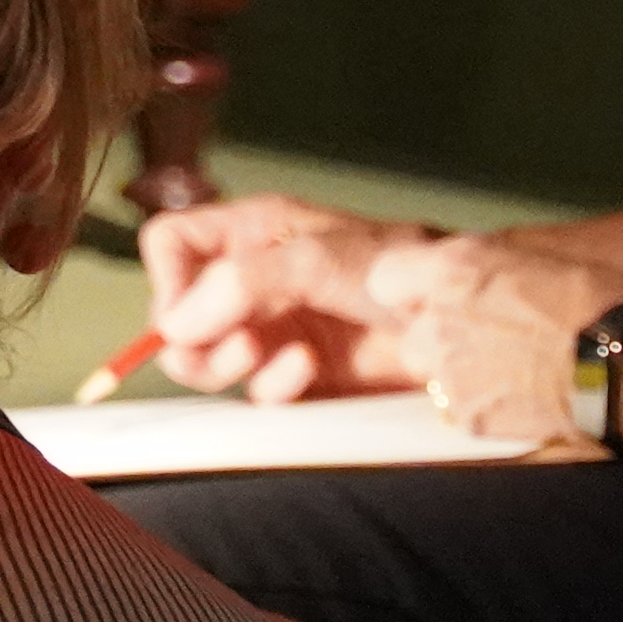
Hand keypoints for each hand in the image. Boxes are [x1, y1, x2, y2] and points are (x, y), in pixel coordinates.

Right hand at [132, 193, 432, 403]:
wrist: (454, 323)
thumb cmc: (397, 267)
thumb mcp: (312, 258)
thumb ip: (238, 284)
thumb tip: (176, 325)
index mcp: (250, 231)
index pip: (171, 245)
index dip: (167, 279)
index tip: (187, 313)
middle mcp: (251, 278)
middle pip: (177, 311)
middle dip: (194, 335)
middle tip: (236, 344)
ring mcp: (270, 327)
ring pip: (204, 356)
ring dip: (226, 364)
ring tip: (264, 355)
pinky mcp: (291, 372)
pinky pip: (250, 390)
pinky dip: (270, 385)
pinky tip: (306, 369)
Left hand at [366, 231, 622, 449]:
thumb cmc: (601, 304)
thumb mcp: (535, 260)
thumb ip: (484, 269)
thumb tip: (466, 277)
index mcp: (454, 267)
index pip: (386, 276)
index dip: (409, 288)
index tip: (431, 297)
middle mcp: (438, 316)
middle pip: (410, 331)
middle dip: (438, 336)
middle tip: (491, 339)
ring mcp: (448, 369)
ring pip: (432, 373)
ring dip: (459, 371)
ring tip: (515, 370)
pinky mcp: (466, 414)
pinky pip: (457, 408)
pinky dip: (482, 404)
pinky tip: (523, 396)